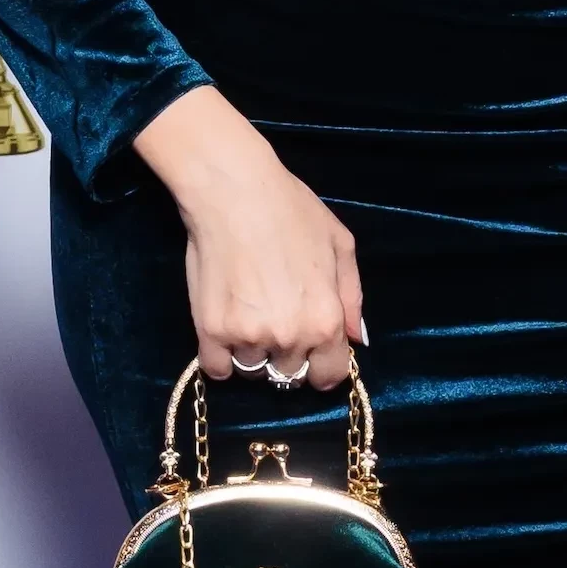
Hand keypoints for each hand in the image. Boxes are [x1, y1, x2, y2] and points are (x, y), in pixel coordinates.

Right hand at [133, 86, 364, 386]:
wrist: (234, 191)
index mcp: (326, 321)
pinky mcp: (211, 331)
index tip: (312, 356)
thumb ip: (351, 298)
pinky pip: (217, 368)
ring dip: (252, 352)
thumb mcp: (340, 246)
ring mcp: (248, 337)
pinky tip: (223, 332)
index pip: (329, 376)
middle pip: (289, 374)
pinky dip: (220, 358)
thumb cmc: (291, 211)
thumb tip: (355, 339)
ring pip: (253, 369)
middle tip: (274, 320)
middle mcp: (290, 337)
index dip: (322, 368)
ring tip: (247, 315)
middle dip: (286, 354)